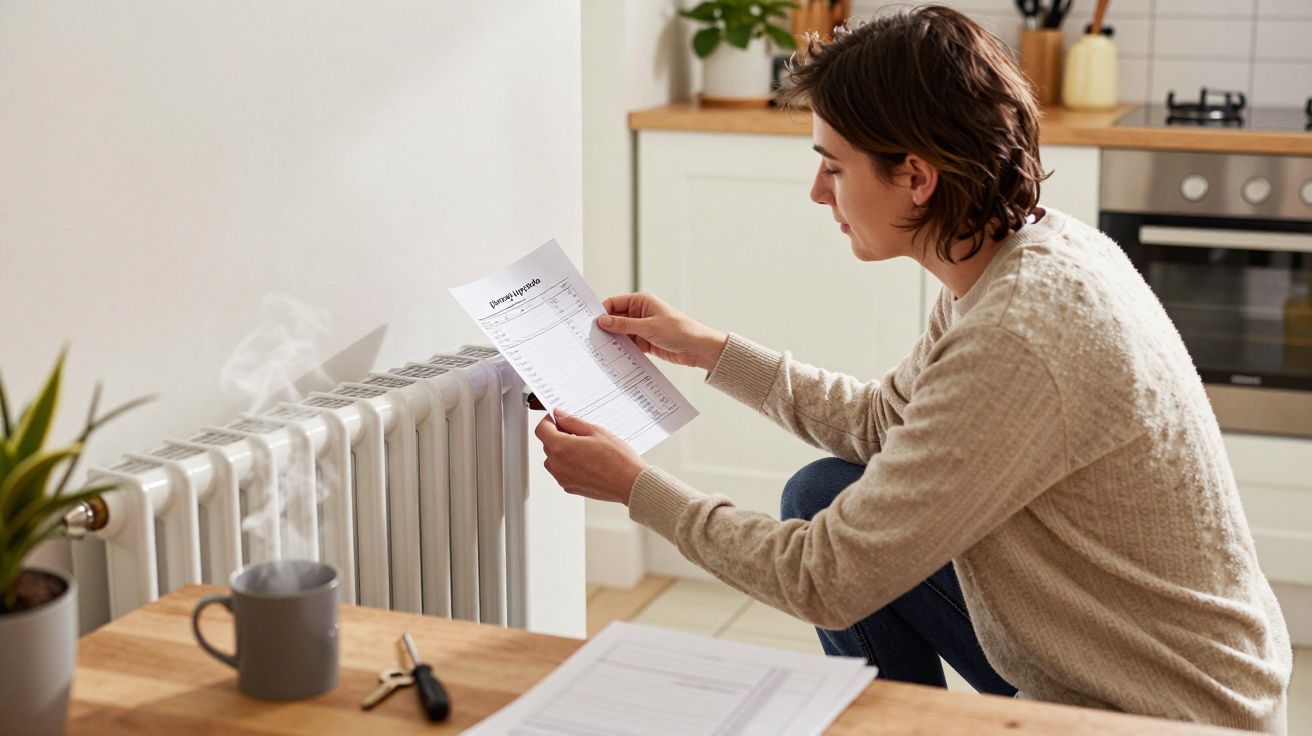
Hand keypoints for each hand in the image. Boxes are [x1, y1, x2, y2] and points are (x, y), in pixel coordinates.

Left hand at [535, 409, 648, 504]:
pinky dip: (569, 464)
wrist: (630, 483)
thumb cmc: (618, 459)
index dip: (549, 421)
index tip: (558, 418)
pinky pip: (562, 471)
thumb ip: (572, 422)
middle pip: (547, 444)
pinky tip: (588, 461)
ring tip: (585, 448)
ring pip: (553, 459)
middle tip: (579, 432)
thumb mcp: (595, 431)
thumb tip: (559, 415)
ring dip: (562, 450)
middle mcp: (557, 465)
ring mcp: (563, 478)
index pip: (541, 430)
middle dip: (558, 435)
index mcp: (561, 448)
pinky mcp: (570, 487)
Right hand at [598, 293, 728, 371]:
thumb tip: (603, 321)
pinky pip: (628, 344)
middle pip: (615, 318)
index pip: (614, 303)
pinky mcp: (645, 341)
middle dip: (605, 328)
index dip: (602, 312)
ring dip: (613, 340)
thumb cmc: (679, 330)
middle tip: (592, 338)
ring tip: (600, 349)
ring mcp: (641, 328)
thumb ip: (623, 324)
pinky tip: (613, 355)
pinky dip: (622, 349)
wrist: (697, 348)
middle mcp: (640, 313)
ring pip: (620, 332)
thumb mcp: (648, 327)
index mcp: (641, 301)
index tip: (590, 323)